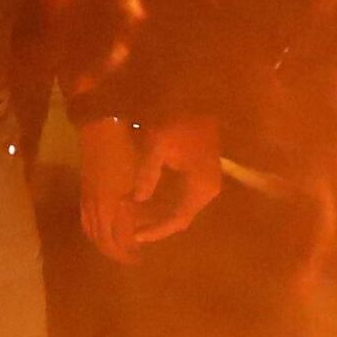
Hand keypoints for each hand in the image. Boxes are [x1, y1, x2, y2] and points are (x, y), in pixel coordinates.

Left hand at [76, 112, 225, 261]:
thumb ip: (147, 174)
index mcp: (200, 187)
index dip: (155, 231)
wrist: (197, 99)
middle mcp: (207, 189)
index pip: (178, 220)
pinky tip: (145, 200)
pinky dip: (164, 202)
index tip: (134, 236)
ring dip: (158, 213)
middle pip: (181, 217)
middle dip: (155, 224)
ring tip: (133, 216)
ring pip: (181, 207)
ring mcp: (206, 182)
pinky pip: (182, 196)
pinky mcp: (201, 174)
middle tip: (129, 229)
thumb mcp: (157, 145)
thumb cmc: (177, 119)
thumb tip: (136, 199)